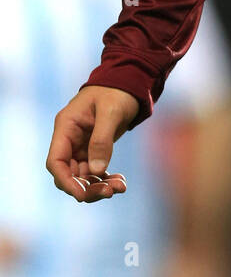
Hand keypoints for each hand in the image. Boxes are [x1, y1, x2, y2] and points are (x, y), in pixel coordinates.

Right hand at [46, 86, 139, 202]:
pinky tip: (120, 182)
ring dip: (99, 185)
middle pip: (69, 173)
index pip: (56, 161)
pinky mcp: (94, 149)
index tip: (81, 195)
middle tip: (109, 193)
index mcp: (66, 126)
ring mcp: (81, 145)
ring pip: (83, 176)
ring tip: (120, 187)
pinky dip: (105, 179)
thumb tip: (96, 170)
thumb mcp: (111, 112)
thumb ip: (102, 140)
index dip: (65, 181)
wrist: (128, 81)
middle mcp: (70, 138)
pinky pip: (95, 171)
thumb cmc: (117, 91)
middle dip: (86, 187)